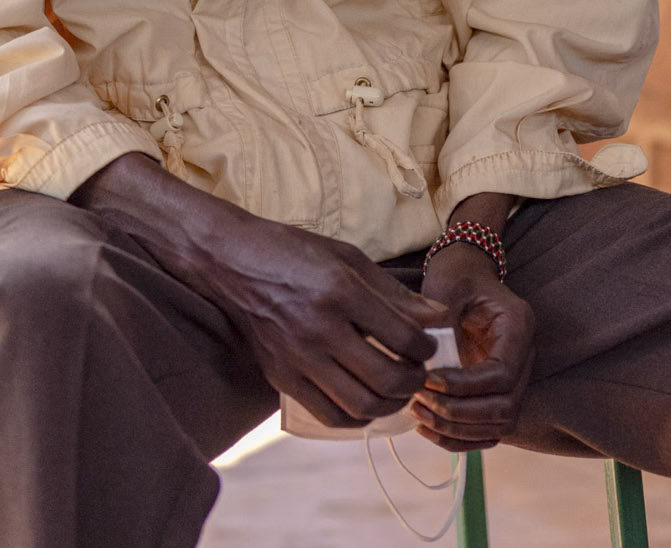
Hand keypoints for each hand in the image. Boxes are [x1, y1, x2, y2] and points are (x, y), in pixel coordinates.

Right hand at [72, 154, 443, 428]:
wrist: (232, 262)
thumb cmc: (293, 253)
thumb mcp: (348, 258)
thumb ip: (394, 293)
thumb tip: (438, 318)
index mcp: (341, 292)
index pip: (403, 337)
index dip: (426, 349)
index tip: (427, 346)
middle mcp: (320, 328)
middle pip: (386, 377)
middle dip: (415, 381)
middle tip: (419, 374)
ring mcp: (298, 357)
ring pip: (360, 404)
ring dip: (390, 404)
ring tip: (397, 391)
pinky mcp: (281, 377)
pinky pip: (328, 414)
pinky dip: (356, 418)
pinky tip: (366, 403)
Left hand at [410, 200, 533, 451]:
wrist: (464, 273)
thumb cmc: (455, 277)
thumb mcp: (447, 291)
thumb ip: (441, 328)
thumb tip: (428, 371)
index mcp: (518, 326)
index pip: (503, 375)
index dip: (465, 386)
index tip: (428, 381)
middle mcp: (524, 355)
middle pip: (505, 407)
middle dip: (459, 413)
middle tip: (420, 401)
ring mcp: (515, 376)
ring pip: (499, 424)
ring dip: (457, 429)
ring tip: (418, 413)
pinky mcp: (498, 392)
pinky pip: (488, 430)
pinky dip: (459, 438)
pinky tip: (428, 428)